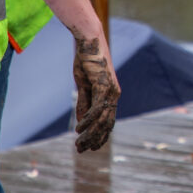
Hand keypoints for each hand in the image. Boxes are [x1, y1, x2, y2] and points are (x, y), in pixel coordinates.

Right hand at [72, 35, 119, 151]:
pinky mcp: (104, 85)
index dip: (99, 135)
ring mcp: (111, 90)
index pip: (107, 121)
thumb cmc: (87, 62)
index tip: (88, 147)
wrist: (89, 41)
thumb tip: (82, 122)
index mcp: (110, 95)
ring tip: (79, 143)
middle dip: (94, 139)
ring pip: (103, 119)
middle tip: (81, 150)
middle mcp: (114, 95)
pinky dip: (89, 120)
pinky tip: (80, 128)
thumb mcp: (84, 87)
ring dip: (90, 133)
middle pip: (107, 124)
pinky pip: (98, 108)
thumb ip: (84, 103)